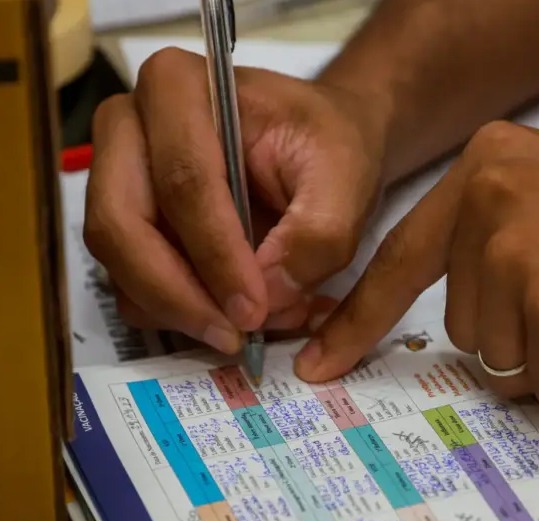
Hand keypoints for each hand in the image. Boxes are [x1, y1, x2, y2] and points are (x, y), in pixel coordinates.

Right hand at [83, 47, 390, 352]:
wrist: (318, 146)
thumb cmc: (326, 144)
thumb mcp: (344, 177)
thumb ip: (317, 235)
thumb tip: (269, 297)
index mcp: (176, 88)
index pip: (184, 182)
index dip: (217, 256)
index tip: (255, 309)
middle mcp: (128, 128)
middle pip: (123, 226)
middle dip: (181, 294)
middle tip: (236, 337)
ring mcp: (116, 180)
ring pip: (122, 265)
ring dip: (184, 312)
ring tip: (254, 330)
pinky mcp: (127, 229)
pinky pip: (135, 287)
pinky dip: (185, 315)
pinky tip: (241, 320)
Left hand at [294, 122, 538, 407]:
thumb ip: (508, 245)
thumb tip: (476, 329)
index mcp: (492, 165)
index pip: (400, 255)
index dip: (360, 318)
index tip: (323, 361)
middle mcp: (491, 200)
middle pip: (464, 323)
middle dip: (526, 336)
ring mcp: (518, 253)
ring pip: (502, 360)